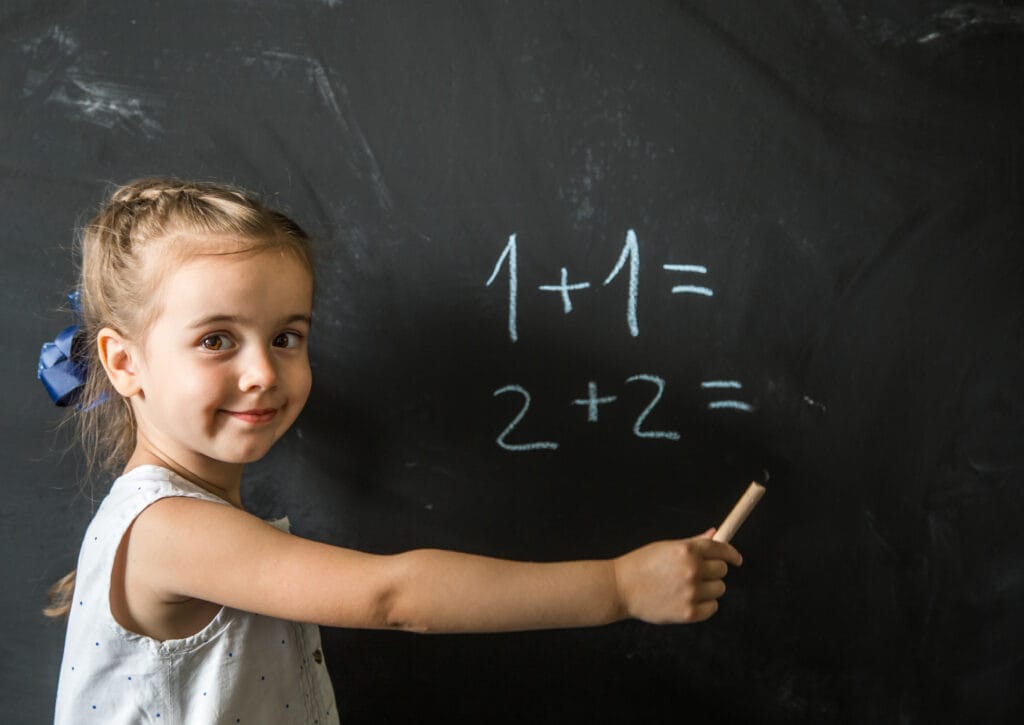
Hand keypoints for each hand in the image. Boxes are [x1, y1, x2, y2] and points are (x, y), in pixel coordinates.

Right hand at [613, 529, 741, 623]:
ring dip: (709, 588)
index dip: (731, 554)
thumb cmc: (641, 565)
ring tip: (689, 588)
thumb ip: (693, 542)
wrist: (620, 588)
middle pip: (722, 570)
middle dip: (713, 571)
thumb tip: (714, 534)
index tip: (736, 559)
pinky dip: (705, 605)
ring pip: (719, 589)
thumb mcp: (666, 547)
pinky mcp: (688, 613)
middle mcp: (691, 570)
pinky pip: (712, 608)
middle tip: (697, 574)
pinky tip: (689, 600)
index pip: (721, 549)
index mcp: (686, 550)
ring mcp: (691, 593)